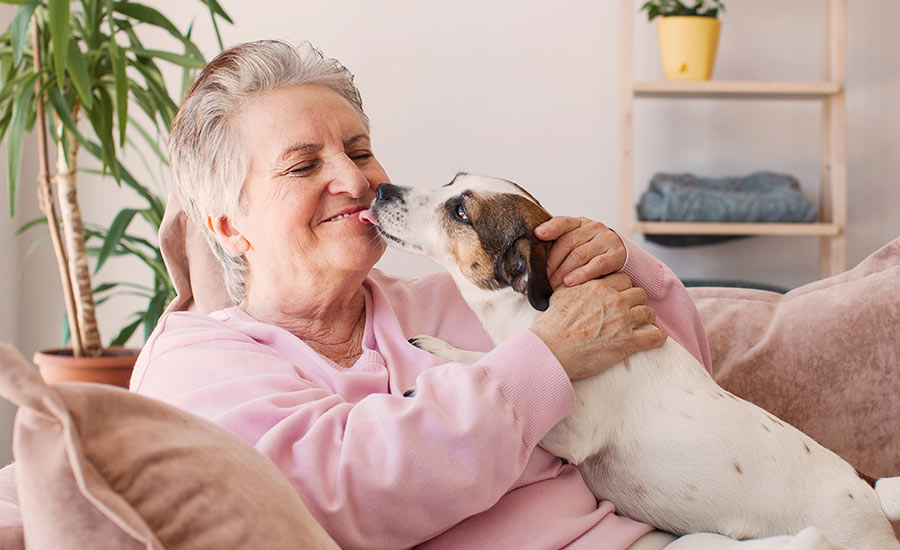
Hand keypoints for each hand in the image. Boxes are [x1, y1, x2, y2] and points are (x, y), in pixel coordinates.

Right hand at [530, 273, 665, 380]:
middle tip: (632, 309)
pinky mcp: (627, 342)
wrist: (552, 349)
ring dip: (647, 317)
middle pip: (639, 293)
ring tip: (644, 322)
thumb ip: (573, 283)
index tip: (622, 294)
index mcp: (598, 286)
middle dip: (637, 301)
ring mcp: (622, 321)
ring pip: (648, 312)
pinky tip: (658, 338)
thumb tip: (572, 277)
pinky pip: (653, 337)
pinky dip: (658, 337)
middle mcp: (614, 300)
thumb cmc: (551, 325)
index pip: (623, 279)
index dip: (624, 287)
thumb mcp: (559, 294)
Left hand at [534, 216, 626, 288]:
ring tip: (551, 285)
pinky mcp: (616, 255)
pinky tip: (570, 282)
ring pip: (579, 255)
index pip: (562, 222)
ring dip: (563, 272)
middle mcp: (593, 227)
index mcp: (579, 223)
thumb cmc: (588, 251)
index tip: (537, 234)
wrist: (619, 255)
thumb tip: (530, 257)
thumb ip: (556, 244)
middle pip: (567, 243)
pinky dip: (582, 274)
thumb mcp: (574, 242)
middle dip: (551, 263)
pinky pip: (597, 265)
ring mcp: (606, 240)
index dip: (549, 228)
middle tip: (539, 279)